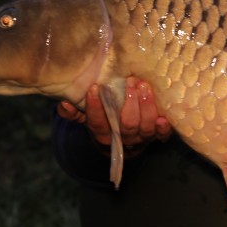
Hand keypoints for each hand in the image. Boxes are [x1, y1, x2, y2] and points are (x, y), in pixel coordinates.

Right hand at [57, 76, 172, 153]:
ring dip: (146, 107)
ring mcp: (142, 138)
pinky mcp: (157, 136)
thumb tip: (63, 103)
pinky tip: (163, 118)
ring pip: (145, 127)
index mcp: (103, 134)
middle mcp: (124, 138)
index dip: (95, 108)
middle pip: (127, 125)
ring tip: (144, 86)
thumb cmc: (106, 123)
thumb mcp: (88, 118)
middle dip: (129, 103)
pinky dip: (163, 128)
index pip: (98, 123)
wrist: (125, 145)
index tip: (94, 88)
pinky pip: (162, 136)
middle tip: (130, 81)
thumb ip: (75, 112)